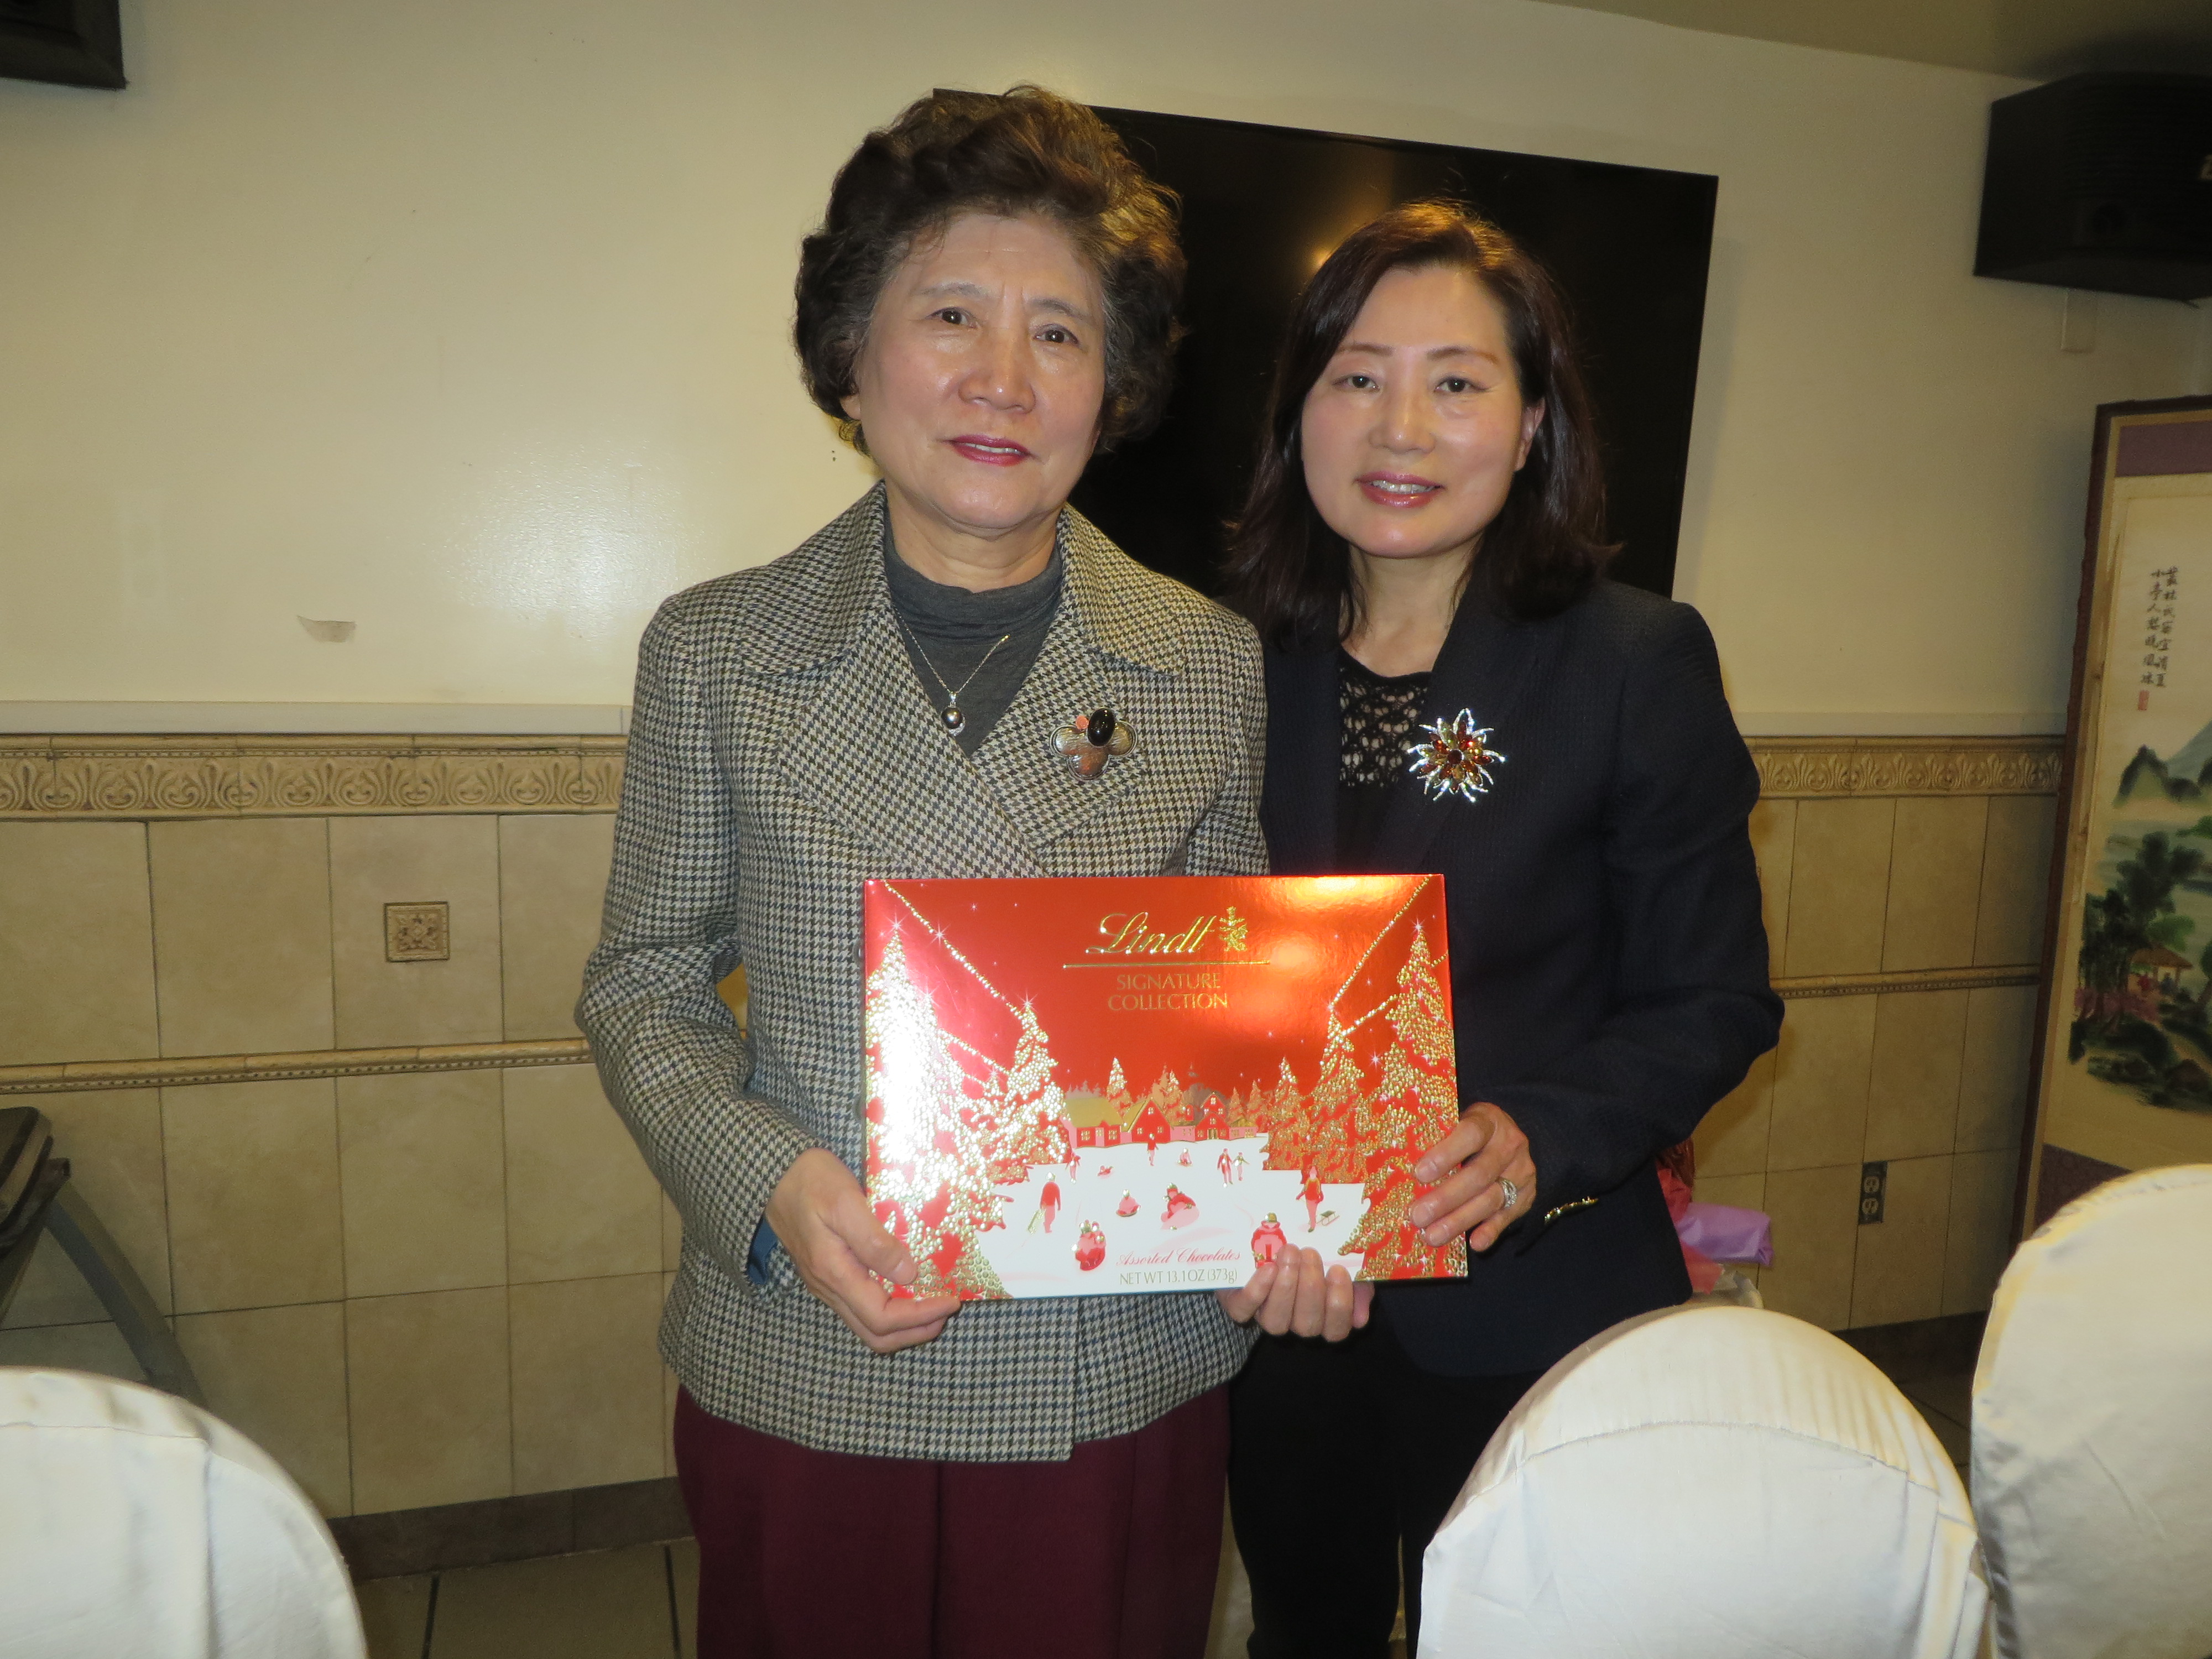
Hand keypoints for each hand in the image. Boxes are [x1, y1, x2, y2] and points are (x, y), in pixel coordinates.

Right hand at [763, 1149, 961, 1353]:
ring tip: (932, 1304)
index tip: (951, 1301)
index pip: (882, 1317)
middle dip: (915, 1331)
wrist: (775, 1173)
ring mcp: (828, 1284)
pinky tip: (907, 1287)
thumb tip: (907, 1274)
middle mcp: (829, 1287)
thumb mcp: (846, 1202)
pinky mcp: (830, 1274)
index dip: (920, 1317)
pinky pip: (861, 1306)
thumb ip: (874, 1241)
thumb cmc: (811, 1181)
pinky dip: (890, 1307)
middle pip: (875, 1334)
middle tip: (946, 1311)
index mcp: (834, 1273)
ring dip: (904, 1324)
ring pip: (867, 1324)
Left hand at [1216, 1248, 1372, 1340]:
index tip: (1338, 1270)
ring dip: (1286, 1287)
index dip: (1339, 1306)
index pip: (1336, 1330)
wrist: (1266, 1238)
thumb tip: (1360, 1318)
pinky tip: (1267, 1268)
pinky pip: (1244, 1310)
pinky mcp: (1239, 1305)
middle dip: (1311, 1289)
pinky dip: (1256, 1291)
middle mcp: (1296, 1322)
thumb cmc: (1311, 1254)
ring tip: (1290, 1252)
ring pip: (1276, 1322)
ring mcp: (1266, 1316)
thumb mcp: (1343, 1263)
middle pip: (1307, 1325)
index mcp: (1323, 1317)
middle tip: (1310, 1254)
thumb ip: (1358, 1285)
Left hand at [1410, 1102, 1537, 1253]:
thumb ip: (1436, 1135)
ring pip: (1491, 1199)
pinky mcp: (1524, 1196)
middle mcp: (1509, 1145)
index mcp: (1488, 1120)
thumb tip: (1396, 1158)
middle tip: (1417, 1216)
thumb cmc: (1468, 1131)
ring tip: (1432, 1236)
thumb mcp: (1456, 1121)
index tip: (1419, 1174)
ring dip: (1460, 1220)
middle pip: (1478, 1174)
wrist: (1508, 1139)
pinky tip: (1474, 1244)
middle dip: (1445, 1198)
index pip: (1470, 1134)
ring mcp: (1520, 1172)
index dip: (1445, 1154)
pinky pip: (1507, 1216)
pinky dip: (1491, 1231)